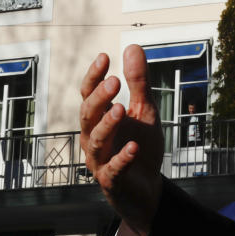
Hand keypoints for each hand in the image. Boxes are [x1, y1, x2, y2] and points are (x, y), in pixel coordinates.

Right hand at [80, 45, 163, 235]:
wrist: (147, 188)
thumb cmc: (140, 145)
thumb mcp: (144, 110)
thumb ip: (138, 82)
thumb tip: (132, 47)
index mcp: (99, 119)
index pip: (89, 95)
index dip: (94, 77)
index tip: (105, 57)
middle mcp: (93, 138)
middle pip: (87, 116)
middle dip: (99, 99)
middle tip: (114, 82)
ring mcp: (100, 160)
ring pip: (95, 142)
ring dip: (107, 125)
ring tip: (121, 109)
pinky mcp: (112, 181)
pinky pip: (113, 169)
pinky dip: (122, 158)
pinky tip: (133, 147)